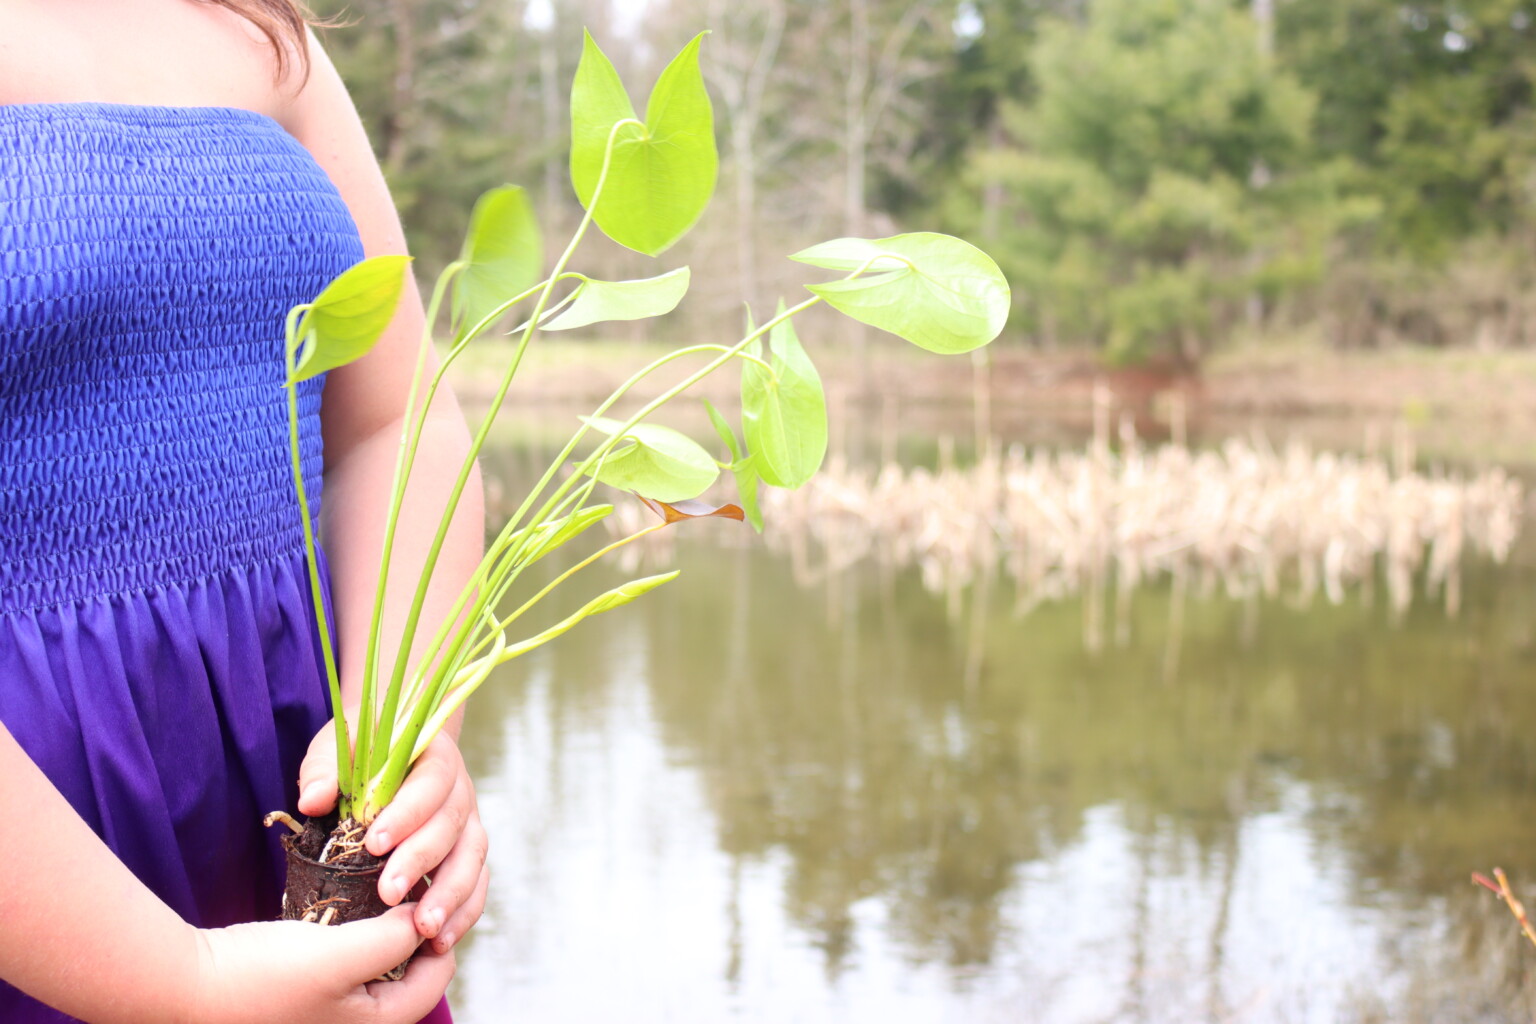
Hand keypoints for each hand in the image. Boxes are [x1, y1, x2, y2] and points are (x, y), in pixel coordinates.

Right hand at [188, 905, 453, 1023]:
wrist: (184, 987)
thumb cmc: (262, 975)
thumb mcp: (339, 955)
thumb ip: (394, 940)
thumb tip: (425, 919)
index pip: (434, 979)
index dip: (436, 932)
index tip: (426, 890)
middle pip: (409, 975)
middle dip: (409, 933)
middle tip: (402, 890)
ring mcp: (327, 1015)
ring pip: (377, 968)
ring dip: (380, 934)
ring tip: (375, 896)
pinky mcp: (304, 998)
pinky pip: (345, 967)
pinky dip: (351, 940)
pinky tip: (339, 912)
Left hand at [298, 724, 489, 953]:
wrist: (396, 753)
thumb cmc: (363, 754)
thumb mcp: (340, 748)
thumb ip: (325, 769)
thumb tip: (313, 801)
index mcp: (435, 757)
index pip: (430, 783)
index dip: (408, 813)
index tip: (374, 844)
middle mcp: (460, 791)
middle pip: (451, 827)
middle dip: (422, 862)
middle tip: (389, 893)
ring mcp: (468, 826)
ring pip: (471, 861)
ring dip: (450, 897)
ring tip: (424, 930)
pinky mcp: (466, 856)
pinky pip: (476, 886)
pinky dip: (462, 915)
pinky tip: (438, 942)